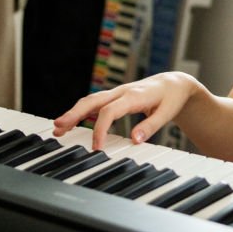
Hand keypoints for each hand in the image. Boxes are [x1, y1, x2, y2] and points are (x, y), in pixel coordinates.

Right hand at [53, 71, 199, 150]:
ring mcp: (117, 93)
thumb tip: (134, 140)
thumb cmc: (171, 97)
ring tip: (58, 128)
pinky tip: (72, 122)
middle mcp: (122, 92)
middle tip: (58, 127)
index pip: (109, 111)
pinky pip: (95, 102)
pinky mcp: (116, 96)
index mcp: (133, 96)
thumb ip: (150, 126)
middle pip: (92, 101)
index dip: (100, 129)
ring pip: (91, 100)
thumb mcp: (167, 113)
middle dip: (74, 114)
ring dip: (74, 113)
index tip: (96, 148)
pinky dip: (83, 111)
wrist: (174, 83)